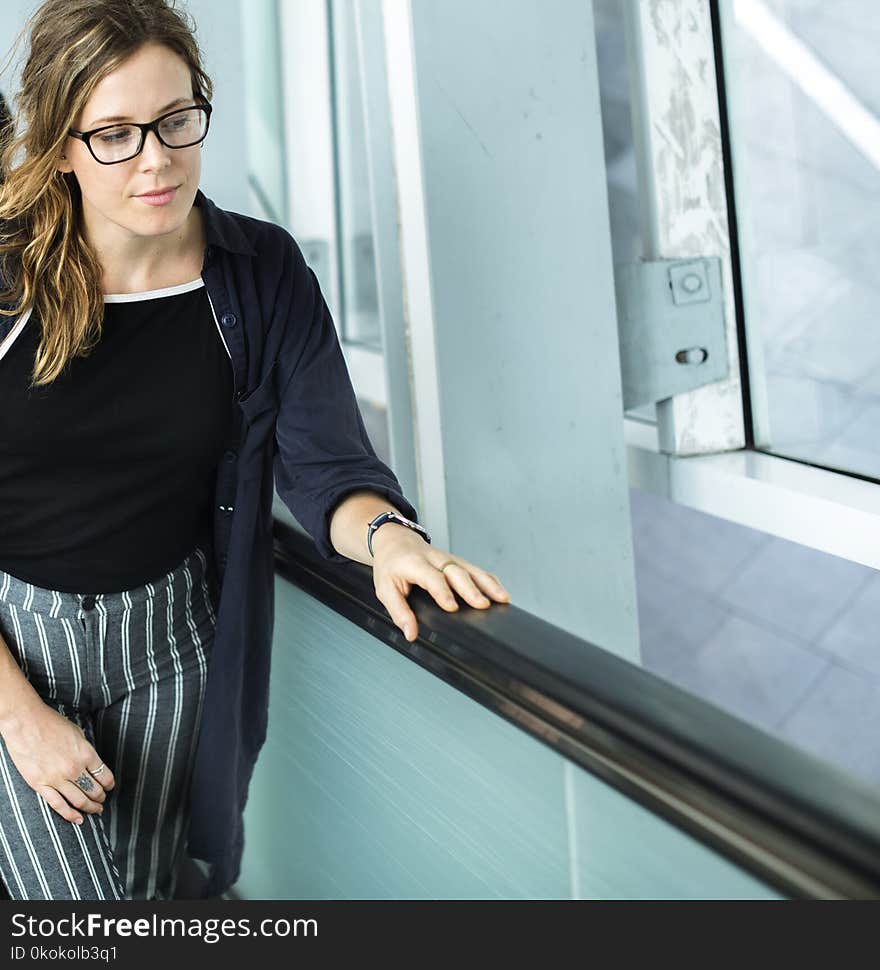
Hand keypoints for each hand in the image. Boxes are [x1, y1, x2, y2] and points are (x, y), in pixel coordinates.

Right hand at [0, 695, 114, 824]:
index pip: (105, 776)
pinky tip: (78, 819)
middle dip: (101, 797)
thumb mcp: (77, 733)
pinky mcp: (40, 785)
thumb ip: (86, 750)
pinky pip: (58, 805)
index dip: (109, 784)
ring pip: (79, 800)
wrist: (25, 723)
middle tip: (103, 800)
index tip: (110, 787)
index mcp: (86, 753)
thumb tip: (92, 763)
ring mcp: (56, 778)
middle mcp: (74, 768)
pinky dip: (70, 814)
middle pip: (94, 790)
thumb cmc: (51, 724)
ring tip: (96, 810)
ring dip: (90, 807)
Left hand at [371, 526, 509, 641]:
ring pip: (471, 568)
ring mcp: (448, 558)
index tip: (452, 607)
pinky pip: (475, 569)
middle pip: (456, 571)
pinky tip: (499, 592)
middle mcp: (434, 558)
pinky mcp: (456, 561)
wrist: (394, 540)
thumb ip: (398, 611)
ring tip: (502, 598)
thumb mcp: (385, 589)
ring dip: (487, 583)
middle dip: (471, 588)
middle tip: (482, 604)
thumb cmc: (390, 565)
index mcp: (415, 563)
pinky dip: (489, 580)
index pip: (432, 577)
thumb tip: (411, 633)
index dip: (442, 592)